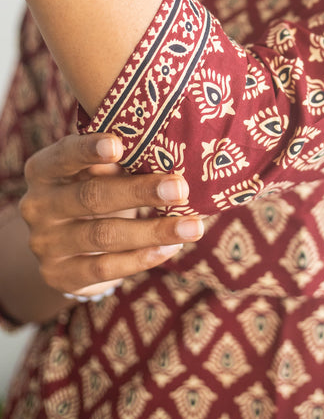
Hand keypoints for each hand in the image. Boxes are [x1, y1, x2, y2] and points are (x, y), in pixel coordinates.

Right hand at [19, 133, 203, 298]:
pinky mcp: (59, 275)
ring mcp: (45, 243)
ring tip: (192, 226)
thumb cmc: (92, 187)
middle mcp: (37, 205)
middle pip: (91, 197)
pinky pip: (104, 268)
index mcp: (43, 169)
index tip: (119, 144)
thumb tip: (166, 149)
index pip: (64, 155)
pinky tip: (171, 248)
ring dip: (153, 231)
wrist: (64, 241)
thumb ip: (117, 159)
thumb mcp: (96, 170)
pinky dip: (142, 258)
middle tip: (180, 188)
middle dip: (140, 192)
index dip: (89, 149)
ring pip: (103, 236)